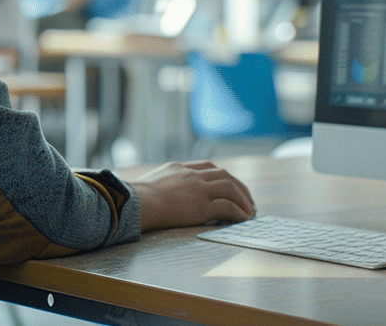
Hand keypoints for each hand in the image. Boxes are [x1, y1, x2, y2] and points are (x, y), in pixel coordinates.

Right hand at [130, 160, 255, 231]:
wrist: (135, 203)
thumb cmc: (135, 198)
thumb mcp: (149, 182)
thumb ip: (161, 184)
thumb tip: (158, 194)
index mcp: (179, 168)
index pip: (208, 166)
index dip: (222, 176)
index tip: (230, 185)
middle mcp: (192, 175)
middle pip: (224, 175)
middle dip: (239, 186)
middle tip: (247, 199)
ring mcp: (198, 189)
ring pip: (230, 188)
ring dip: (244, 199)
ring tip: (250, 211)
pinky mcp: (202, 207)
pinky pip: (228, 207)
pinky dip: (239, 212)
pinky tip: (244, 219)